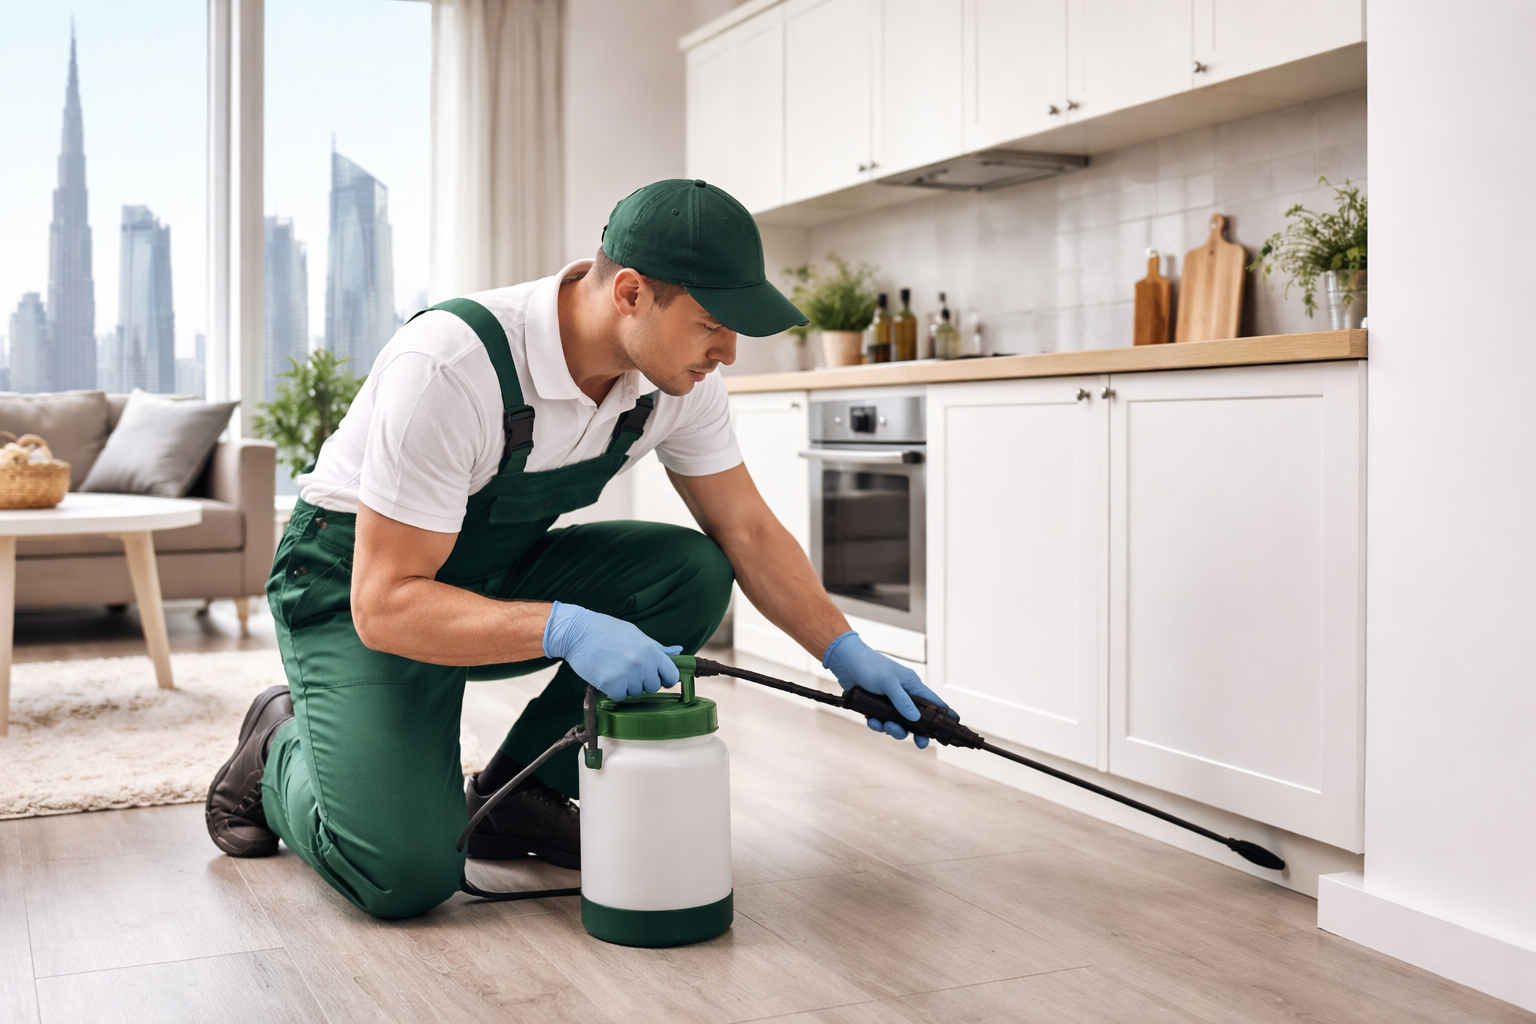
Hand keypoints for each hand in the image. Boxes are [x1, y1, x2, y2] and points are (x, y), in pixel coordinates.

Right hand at [543, 602, 681, 701]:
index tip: (657, 678)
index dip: (665, 679)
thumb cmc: (607, 631)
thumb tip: (679, 651)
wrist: (578, 632)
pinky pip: (619, 697)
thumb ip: (658, 647)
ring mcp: (627, 675)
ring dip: (626, 686)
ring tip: (614, 668)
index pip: (671, 675)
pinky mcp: (611, 685)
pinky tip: (605, 675)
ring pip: (635, 694)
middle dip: (641, 682)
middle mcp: (643, 664)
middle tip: (626, 668)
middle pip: (652, 687)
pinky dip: (612, 690)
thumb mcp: (636, 634)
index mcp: (652, 650)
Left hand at [822, 631, 945, 747]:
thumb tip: (915, 717)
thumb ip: (902, 700)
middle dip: (917, 732)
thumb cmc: (869, 665)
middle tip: (920, 743)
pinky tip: (871, 720)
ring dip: (894, 729)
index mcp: (912, 685)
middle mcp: (903, 695)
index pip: (932, 701)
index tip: (950, 728)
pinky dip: (877, 724)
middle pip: (917, 719)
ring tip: (887, 727)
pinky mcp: (876, 707)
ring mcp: (890, 702)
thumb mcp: (888, 682)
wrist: (845, 662)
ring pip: (898, 723)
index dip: (943, 714)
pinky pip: (881, 722)